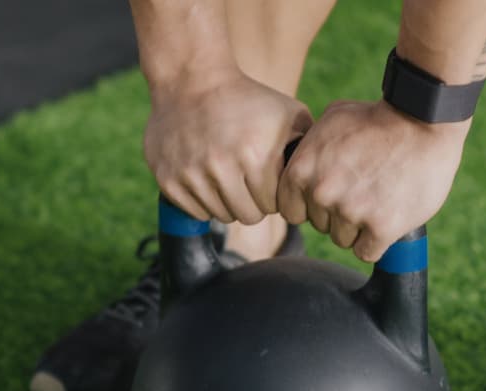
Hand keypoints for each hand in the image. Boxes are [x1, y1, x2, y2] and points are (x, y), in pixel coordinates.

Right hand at [144, 68, 312, 223]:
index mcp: (255, 156)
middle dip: (254, 202)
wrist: (191, 79)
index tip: (269, 179)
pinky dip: (204, 200)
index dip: (274, 195)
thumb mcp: (289, 114)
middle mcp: (221, 168)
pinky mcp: (168, 180)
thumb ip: (308, 148)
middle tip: (249, 181)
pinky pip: (195, 212)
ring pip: (221, 216)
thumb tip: (317, 182)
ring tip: (228, 176)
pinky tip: (207, 176)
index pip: (273, 206)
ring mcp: (191, 175)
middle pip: (248, 216)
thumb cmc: (247, 99)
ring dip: (228, 201)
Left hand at [277, 100, 469, 261]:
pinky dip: (378, 241)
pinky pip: (367, 252)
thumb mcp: (331, 121)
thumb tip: (301, 167)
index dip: (312, 206)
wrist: (423, 122)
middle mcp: (322, 193)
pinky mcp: (381, 228)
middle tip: (365, 189)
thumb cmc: (377, 119)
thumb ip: (310, 149)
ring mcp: (351, 212)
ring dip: (360, 228)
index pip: (292, 212)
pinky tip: (388, 218)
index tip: (333, 195)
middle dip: (339, 214)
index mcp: (302, 169)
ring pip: (344, 240)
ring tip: (379, 199)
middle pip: (321, 226)